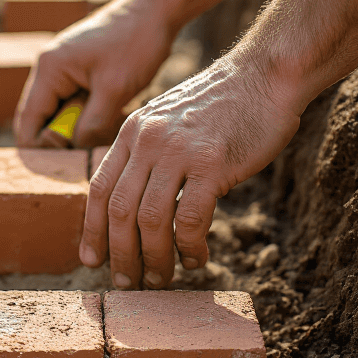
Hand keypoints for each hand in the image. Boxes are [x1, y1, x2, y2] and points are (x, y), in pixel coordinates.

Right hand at [14, 0, 174, 148]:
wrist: (157, 10)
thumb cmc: (136, 44)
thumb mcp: (114, 90)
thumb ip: (90, 126)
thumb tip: (74, 152)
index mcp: (48, 70)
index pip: (28, 124)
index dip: (43, 150)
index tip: (71, 164)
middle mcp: (49, 69)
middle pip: (42, 121)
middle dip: (65, 140)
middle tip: (95, 147)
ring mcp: (64, 69)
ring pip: (62, 115)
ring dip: (81, 128)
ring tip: (109, 126)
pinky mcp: (80, 71)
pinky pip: (76, 104)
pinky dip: (91, 116)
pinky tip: (114, 114)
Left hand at [79, 53, 301, 287]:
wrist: (266, 74)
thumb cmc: (224, 104)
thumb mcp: (169, 119)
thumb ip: (150, 152)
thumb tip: (139, 203)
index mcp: (133, 131)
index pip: (99, 187)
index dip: (92, 229)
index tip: (91, 259)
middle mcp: (148, 140)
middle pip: (119, 210)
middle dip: (120, 255)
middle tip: (127, 284)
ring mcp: (179, 151)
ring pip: (150, 221)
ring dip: (153, 259)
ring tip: (160, 280)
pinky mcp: (212, 163)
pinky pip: (190, 219)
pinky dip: (189, 247)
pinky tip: (196, 259)